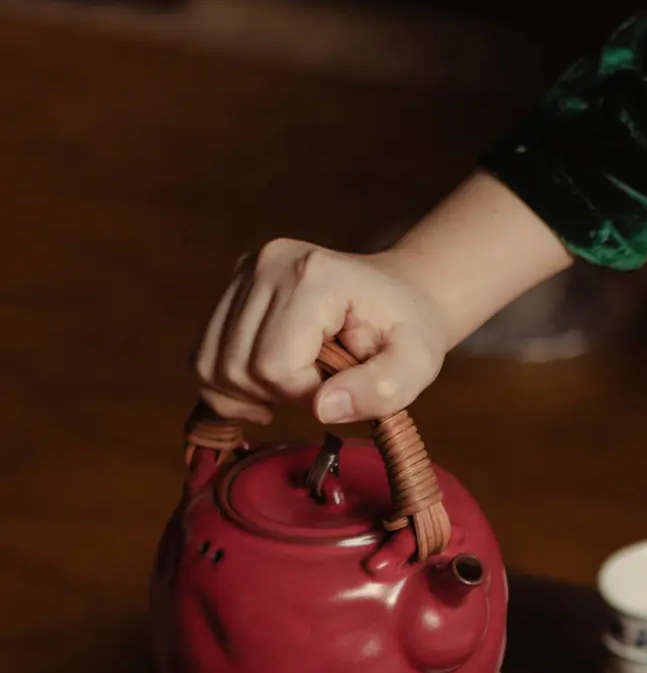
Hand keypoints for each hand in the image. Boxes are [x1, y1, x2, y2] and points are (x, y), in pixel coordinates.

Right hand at [193, 239, 449, 426]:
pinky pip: (205, 353)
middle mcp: (269, 263)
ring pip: (210, 363)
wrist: (402, 294)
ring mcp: (245, 270)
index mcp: (314, 276)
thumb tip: (322, 408)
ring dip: (248, 392)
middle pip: (235, 366)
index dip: (303, 395)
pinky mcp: (234, 284)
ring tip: (295, 383)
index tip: (339, 388)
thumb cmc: (409, 330)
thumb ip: (380, 390)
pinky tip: (269, 381)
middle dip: (274, 395)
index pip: (274, 364)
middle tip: (318, 387)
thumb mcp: (416, 365)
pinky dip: (231, 381)